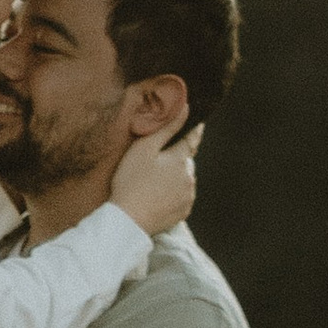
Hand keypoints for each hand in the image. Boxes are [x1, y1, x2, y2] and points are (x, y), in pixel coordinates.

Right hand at [109, 116, 200, 237]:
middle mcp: (190, 177)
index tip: (198, 122)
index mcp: (181, 159)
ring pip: (184, 178)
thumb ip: (167, 128)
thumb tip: (186, 108)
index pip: (192, 139)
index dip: (195, 130)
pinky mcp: (184, 211)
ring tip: (152, 182)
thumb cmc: (131, 181)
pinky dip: (174, 193)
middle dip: (175, 158)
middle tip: (154, 162)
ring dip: (175, 176)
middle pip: (185, 160)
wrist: (128, 219)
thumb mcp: (144, 149)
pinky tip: (157, 195)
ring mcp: (188, 196)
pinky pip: (182, 195)